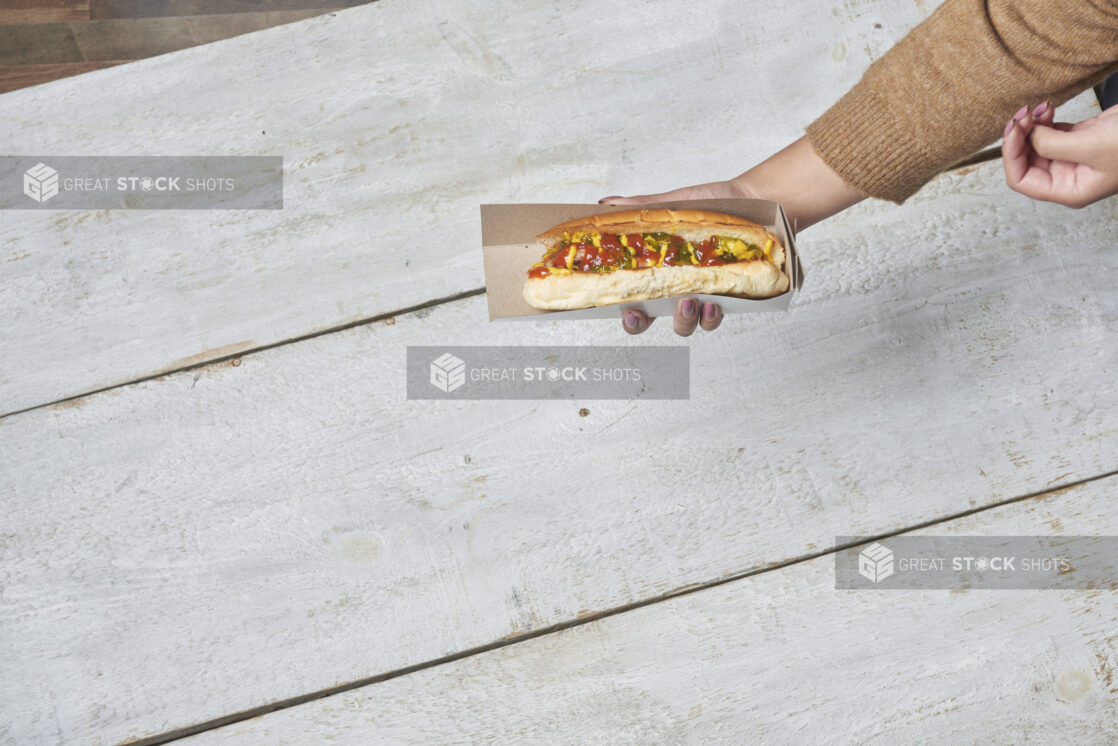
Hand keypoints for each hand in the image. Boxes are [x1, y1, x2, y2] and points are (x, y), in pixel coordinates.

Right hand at [604, 181, 751, 335]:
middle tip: (642, 315)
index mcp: (655, 270)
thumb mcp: (673, 203)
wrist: (751, 199)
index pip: (631, 298)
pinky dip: (711, 317)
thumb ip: (641, 207)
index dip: (625, 312)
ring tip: (688, 302)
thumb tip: (608, 202)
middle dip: (641, 324)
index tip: (627, 309)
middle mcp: (674, 287)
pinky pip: (714, 319)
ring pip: (684, 325)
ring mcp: (699, 294)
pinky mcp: (726, 296)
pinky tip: (714, 302)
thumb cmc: (710, 203)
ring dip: (683, 320)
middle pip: (649, 320)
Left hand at [1003, 101, 1117, 207]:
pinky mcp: (1083, 139)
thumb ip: (1054, 145)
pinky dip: (1045, 119)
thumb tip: (1028, 137)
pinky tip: (1048, 107)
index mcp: (1069, 190)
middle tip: (1023, 113)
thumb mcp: (1093, 146)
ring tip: (1038, 107)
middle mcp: (1068, 177)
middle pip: (1025, 160)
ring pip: (1037, 144)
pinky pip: (1052, 131)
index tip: (1014, 130)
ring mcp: (1075, 158)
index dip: (1011, 155)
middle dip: (1020, 136)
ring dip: (1032, 124)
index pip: (1022, 180)